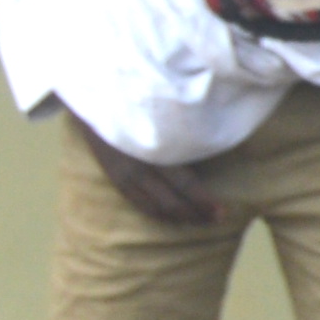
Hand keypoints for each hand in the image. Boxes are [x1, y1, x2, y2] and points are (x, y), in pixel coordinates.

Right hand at [68, 116, 224, 232]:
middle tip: (217, 220)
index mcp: (154, 152)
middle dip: (196, 214)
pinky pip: (138, 204)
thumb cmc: (139, 104)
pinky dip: (157, 214)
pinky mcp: (114, 179)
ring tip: (199, 221)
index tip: (223, 212)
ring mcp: (123, 176)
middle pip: (171, 201)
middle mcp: (138, 168)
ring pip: (154, 207)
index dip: (204, 202)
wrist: (96, 99)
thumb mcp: (165, 118)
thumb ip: (184, 138)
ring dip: (178, 218)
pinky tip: (172, 217)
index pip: (185, 185)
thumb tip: (213, 149)